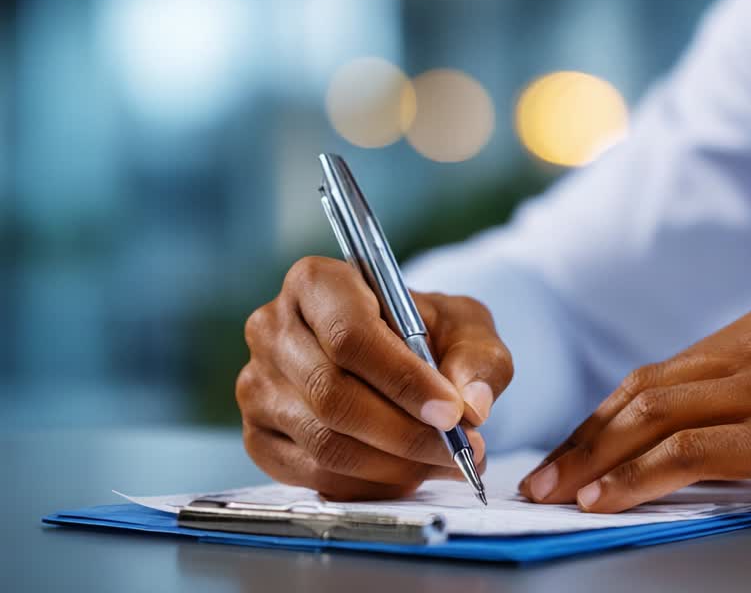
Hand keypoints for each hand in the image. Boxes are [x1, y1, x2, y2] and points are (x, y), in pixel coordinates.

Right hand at [238, 256, 513, 499]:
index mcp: (316, 282)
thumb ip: (477, 358)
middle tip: (460, 452)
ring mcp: (256, 385)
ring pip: (323, 442)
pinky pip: (310, 474)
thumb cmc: (429, 331)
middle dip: (405, 434)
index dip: (403, 381)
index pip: (350, 337)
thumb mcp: (466, 327)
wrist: (398, 354)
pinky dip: (367, 486)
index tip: (452, 413)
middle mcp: (273, 329)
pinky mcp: (257, 435)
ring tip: (443, 464)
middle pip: (333, 396)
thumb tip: (472, 406)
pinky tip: (406, 475)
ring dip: (394, 465)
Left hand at [519, 296, 750, 525]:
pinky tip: (610, 497)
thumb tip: (688, 434)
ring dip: (598, 457)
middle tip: (546, 470)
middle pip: (650, 388)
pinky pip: (691, 452)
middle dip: (588, 434)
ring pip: (658, 415)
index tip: (578, 442)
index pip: (668, 369)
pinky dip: (640, 476)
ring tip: (560, 489)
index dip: (611, 410)